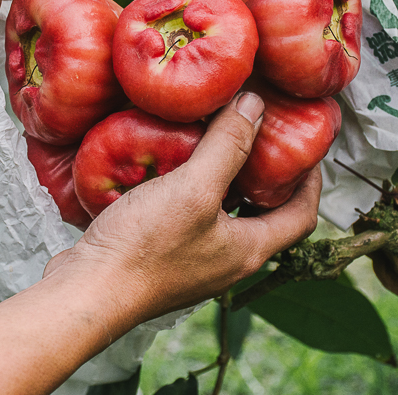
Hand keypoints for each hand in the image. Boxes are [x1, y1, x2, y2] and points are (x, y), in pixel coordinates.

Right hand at [44, 91, 320, 321]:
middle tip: (260, 136)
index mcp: (248, 250)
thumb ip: (227, 146)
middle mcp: (227, 261)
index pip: (302, 216)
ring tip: (217, 140)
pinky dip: (191, 189)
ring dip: (225, 179)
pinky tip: (171, 164)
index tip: (307, 148)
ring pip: (223, 214)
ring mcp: (194, 262)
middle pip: (263, 213)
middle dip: (265, 175)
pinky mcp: (163, 258)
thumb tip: (256, 105)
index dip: (311, 181)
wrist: (87, 292)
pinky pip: (190, 217)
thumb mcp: (194, 188)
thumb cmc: (145, 247)